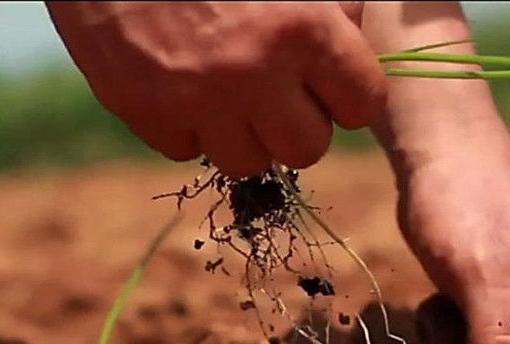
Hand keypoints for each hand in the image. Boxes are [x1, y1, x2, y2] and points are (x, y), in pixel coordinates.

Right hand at [45, 1, 386, 176]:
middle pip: (308, 149)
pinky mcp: (147, 113)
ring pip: (248, 162)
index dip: (348, 94)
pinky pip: (186, 149)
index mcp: (303, 27)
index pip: (363, 104)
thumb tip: (355, 37)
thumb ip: (333, 6)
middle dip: (297, 124)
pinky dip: (188, 125)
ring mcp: (196, 100)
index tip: (328, 80)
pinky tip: (182, 82)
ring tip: (228, 91)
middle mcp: (253, 73)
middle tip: (277, 92)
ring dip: (243, 133)